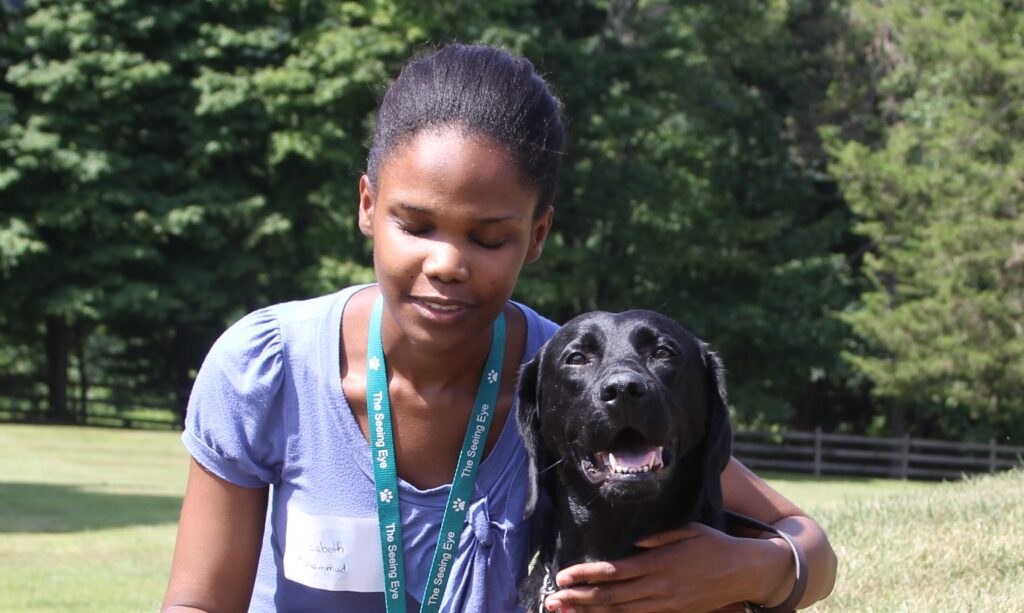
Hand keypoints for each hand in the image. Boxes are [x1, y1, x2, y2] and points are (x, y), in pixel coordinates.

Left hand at [543, 522, 770, 612]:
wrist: (745, 572)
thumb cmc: (714, 544)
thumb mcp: (685, 530)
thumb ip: (656, 538)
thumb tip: (630, 546)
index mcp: (659, 562)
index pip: (614, 571)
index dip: (586, 575)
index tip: (563, 576)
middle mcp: (659, 587)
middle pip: (611, 596)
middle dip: (578, 599)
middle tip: (551, 600)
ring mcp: (665, 604)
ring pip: (620, 612)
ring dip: (590, 612)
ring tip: (564, 611)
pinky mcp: (672, 612)